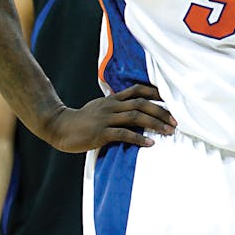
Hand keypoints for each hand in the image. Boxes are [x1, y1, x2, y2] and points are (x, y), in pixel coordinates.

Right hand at [43, 84, 176, 151]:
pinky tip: (150, 144)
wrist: (59, 126)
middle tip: (176, 120)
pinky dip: (139, 138)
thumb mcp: (99, 108)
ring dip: (155, 124)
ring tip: (169, 131)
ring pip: (135, 117)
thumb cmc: (81, 120)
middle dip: (161, 111)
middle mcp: (111, 106)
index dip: (155, 92)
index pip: (137, 90)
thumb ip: (115, 107)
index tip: (171, 99)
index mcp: (112, 100)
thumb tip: (131, 108)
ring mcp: (106, 119)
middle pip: (141, 104)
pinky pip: (123, 134)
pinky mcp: (100, 133)